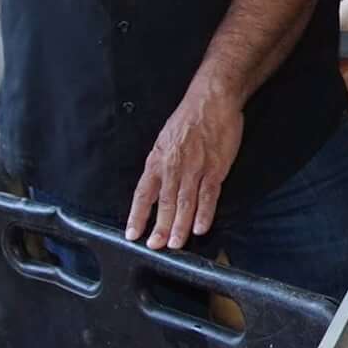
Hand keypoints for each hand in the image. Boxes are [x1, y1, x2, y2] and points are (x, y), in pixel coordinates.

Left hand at [126, 81, 246, 248]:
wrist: (212, 100)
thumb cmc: (188, 119)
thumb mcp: (165, 140)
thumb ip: (161, 164)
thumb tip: (156, 186)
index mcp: (157, 160)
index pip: (143, 194)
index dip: (137, 215)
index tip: (132, 233)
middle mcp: (173, 168)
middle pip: (164, 204)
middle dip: (159, 228)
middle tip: (156, 246)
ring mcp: (195, 170)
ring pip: (184, 204)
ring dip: (180, 227)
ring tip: (176, 244)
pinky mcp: (215, 169)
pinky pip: (208, 196)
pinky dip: (204, 214)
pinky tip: (200, 228)